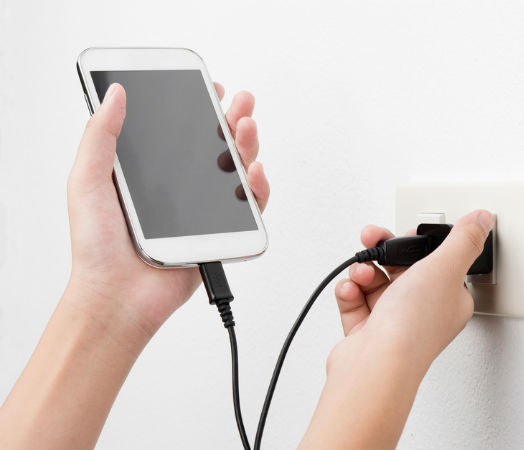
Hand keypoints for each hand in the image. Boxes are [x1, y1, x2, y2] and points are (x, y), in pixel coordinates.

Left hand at [66, 82, 269, 336]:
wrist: (118, 297)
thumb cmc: (96, 248)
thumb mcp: (87, 181)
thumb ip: (100, 136)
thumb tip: (115, 94)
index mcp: (150, 171)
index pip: (181, 131)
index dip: (200, 107)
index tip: (211, 88)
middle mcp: (180, 186)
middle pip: (216, 145)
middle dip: (233, 118)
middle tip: (241, 102)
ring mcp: (203, 209)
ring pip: (236, 170)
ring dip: (248, 144)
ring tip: (247, 127)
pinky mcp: (220, 231)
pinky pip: (248, 206)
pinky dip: (258, 187)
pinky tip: (253, 171)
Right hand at [300, 210, 493, 448]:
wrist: (375, 365)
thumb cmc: (413, 328)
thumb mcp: (445, 269)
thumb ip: (463, 240)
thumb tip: (483, 219)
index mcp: (449, 298)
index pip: (438, 261)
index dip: (419, 244)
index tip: (407, 233)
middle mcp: (423, 311)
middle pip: (401, 268)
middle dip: (383, 251)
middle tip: (372, 239)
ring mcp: (393, 322)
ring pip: (375, 281)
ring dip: (364, 271)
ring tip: (362, 275)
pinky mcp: (366, 331)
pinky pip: (354, 299)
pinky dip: (349, 291)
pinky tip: (351, 290)